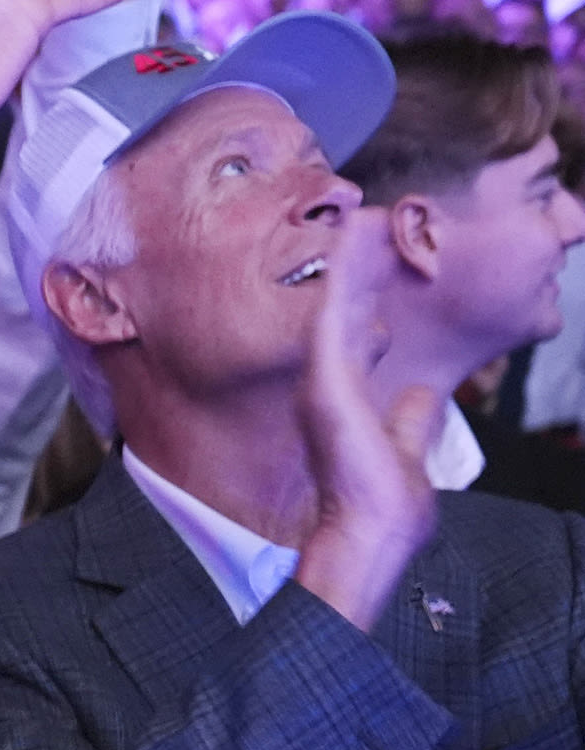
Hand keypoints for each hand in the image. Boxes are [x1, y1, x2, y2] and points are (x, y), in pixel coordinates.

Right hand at [295, 210, 440, 630]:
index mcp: (344, 400)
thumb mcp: (407, 446)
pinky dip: (344, 275)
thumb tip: (426, 393)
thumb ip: (411, 417)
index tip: (381, 267)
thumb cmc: (385, 504)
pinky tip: (353, 239)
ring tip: (360, 216)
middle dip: (358, 269)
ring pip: (336, 306)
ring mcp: (322, 380)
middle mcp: (326, 385)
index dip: (368, 299)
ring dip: (349, 262)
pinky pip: (333, 313)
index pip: (356, 336)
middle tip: (369, 224)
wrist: (369, 532)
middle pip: (344, 313)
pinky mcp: (324, 379)